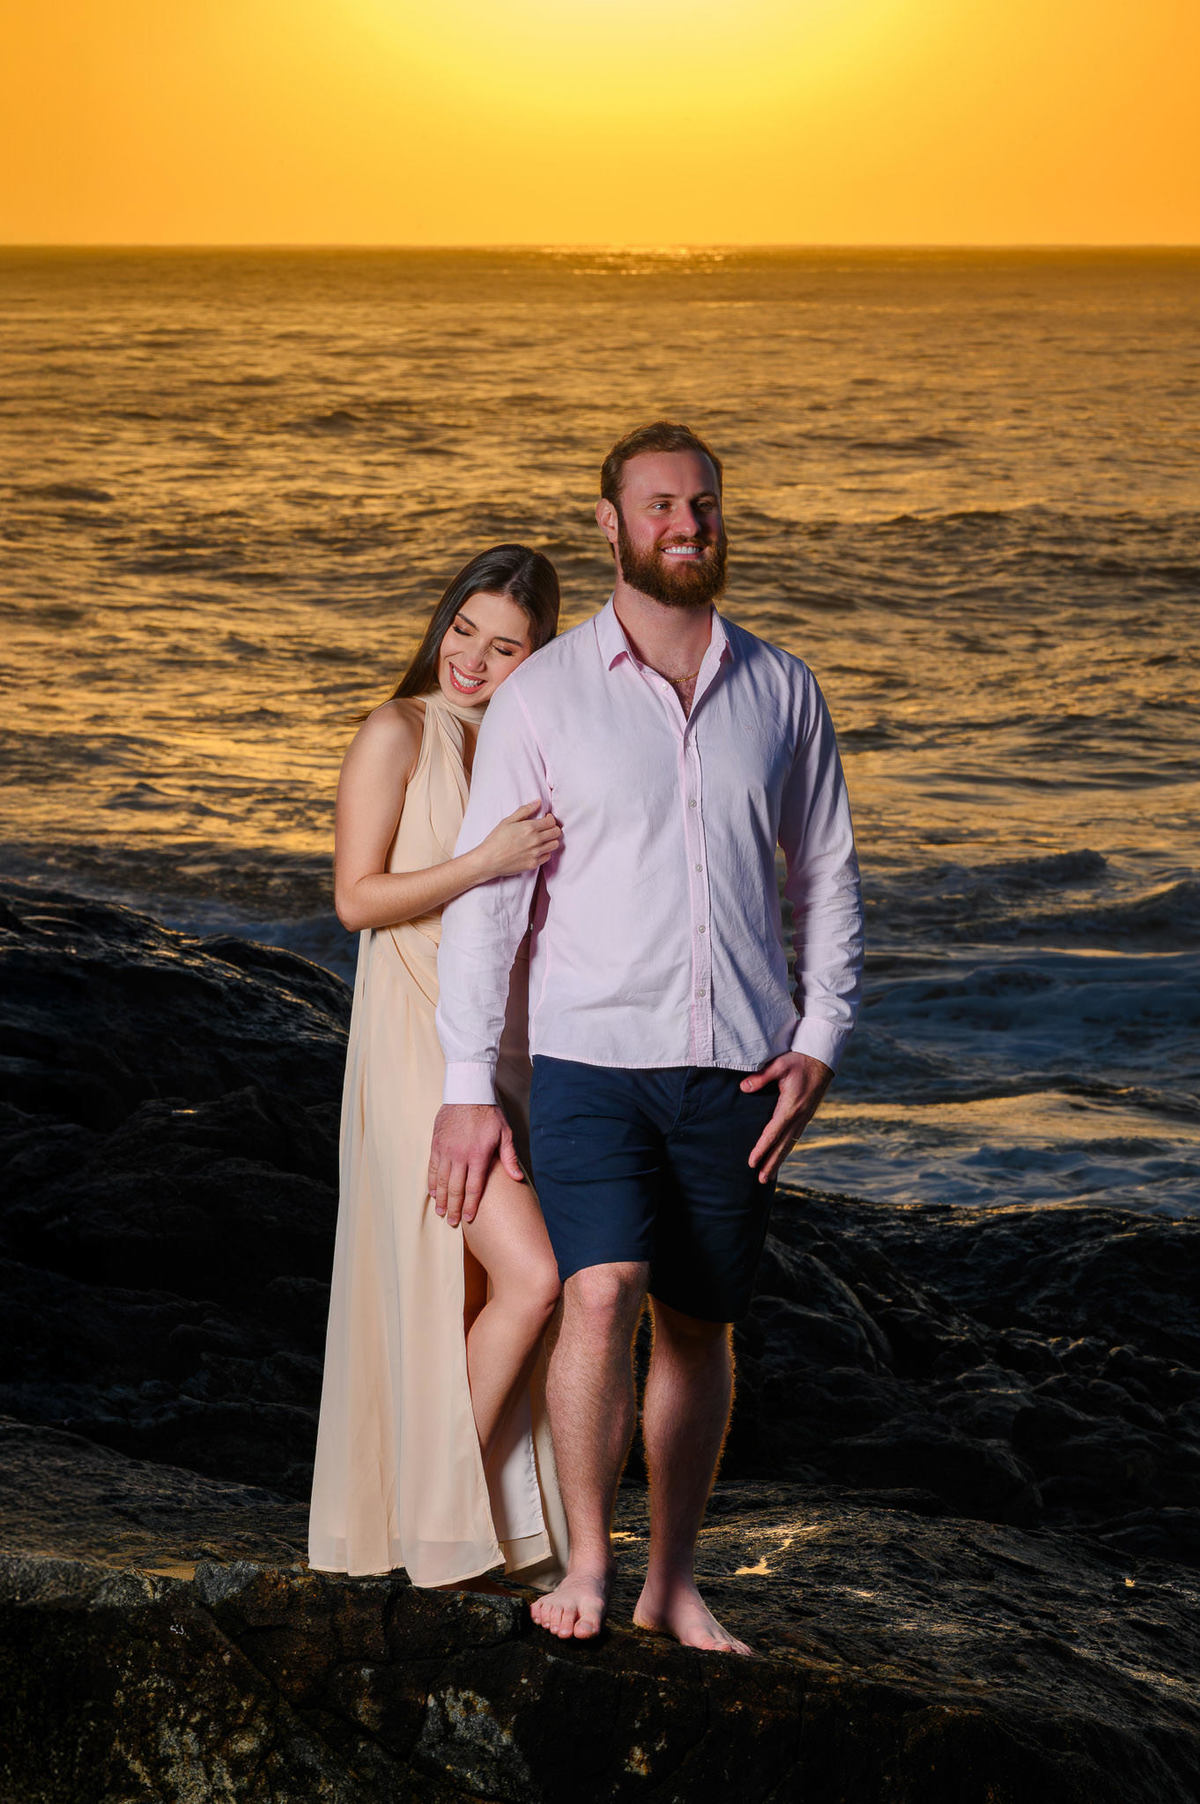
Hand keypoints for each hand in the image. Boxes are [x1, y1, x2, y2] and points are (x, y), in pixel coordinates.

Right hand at [428, 1102, 523, 1227]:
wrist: (467, 1092)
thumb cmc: (489, 1113)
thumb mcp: (504, 1133)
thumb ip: (509, 1157)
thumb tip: (517, 1178)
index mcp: (478, 1155)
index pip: (473, 1187)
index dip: (470, 1205)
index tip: (468, 1218)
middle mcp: (460, 1155)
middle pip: (455, 1188)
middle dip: (454, 1207)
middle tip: (452, 1222)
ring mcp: (446, 1150)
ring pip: (442, 1180)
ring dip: (441, 1198)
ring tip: (440, 1212)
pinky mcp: (436, 1143)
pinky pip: (432, 1167)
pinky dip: (432, 1181)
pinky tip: (432, 1192)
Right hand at [478, 802, 561, 879]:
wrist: (488, 860)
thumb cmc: (495, 839)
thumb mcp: (507, 821)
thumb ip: (524, 810)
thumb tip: (538, 802)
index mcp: (530, 827)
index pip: (552, 821)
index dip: (550, 819)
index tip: (546, 819)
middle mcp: (535, 840)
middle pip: (556, 832)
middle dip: (553, 828)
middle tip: (545, 828)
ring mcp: (535, 853)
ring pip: (555, 844)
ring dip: (551, 840)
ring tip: (542, 839)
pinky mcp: (534, 864)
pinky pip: (548, 856)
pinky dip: (545, 852)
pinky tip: (537, 849)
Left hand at [741, 1052, 833, 1185]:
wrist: (823, 1056)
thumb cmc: (800, 1059)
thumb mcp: (780, 1064)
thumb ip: (761, 1076)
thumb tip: (743, 1087)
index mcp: (791, 1106)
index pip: (773, 1133)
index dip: (762, 1149)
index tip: (752, 1163)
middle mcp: (799, 1116)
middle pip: (783, 1145)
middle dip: (771, 1163)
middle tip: (761, 1180)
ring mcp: (805, 1116)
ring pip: (790, 1143)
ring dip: (779, 1160)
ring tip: (769, 1176)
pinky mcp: (806, 1114)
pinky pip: (795, 1136)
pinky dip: (787, 1149)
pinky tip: (781, 1155)